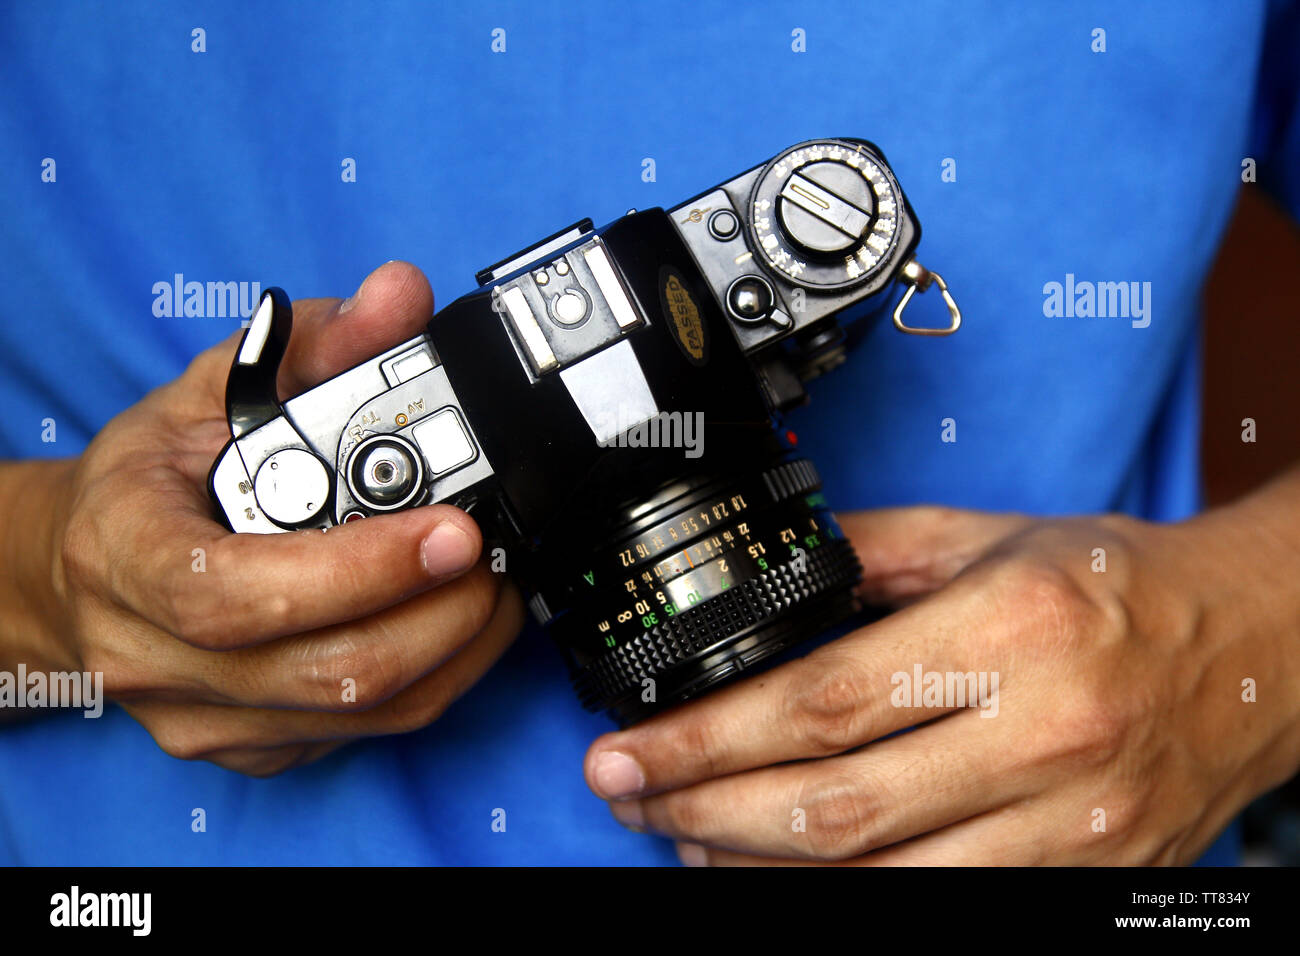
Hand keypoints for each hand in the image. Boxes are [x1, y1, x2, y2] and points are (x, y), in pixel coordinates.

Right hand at [29, 262, 522, 774]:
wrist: (83, 571)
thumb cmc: (147, 479)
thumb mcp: (210, 388)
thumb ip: (312, 341)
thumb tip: (400, 297)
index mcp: (128, 556)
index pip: (243, 595)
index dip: (361, 571)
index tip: (451, 527)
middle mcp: (156, 657)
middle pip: (327, 671)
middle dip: (439, 613)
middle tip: (488, 554)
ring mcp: (204, 718)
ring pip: (362, 714)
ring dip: (454, 649)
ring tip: (487, 583)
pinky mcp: (252, 748)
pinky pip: (365, 734)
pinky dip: (432, 679)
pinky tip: (449, 622)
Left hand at [583, 499, 1299, 863]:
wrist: (1256, 647)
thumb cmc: (1121, 585)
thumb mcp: (989, 536)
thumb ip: (868, 551)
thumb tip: (769, 573)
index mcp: (1009, 629)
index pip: (821, 703)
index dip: (705, 738)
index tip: (630, 751)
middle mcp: (1044, 733)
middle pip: (835, 809)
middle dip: (706, 812)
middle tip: (634, 799)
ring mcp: (1073, 825)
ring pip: (880, 881)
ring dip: (762, 871)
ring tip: (691, 841)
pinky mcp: (1091, 879)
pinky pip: (945, 910)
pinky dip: (850, 899)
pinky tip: (790, 875)